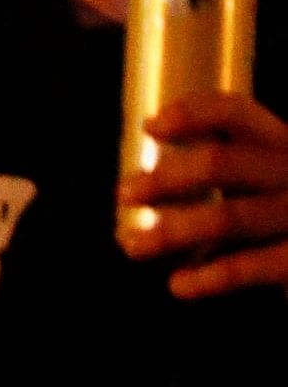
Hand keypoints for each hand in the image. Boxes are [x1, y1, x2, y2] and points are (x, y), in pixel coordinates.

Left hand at [122, 91, 287, 296]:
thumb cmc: (278, 214)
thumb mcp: (257, 182)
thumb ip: (216, 174)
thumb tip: (135, 189)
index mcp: (281, 143)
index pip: (238, 113)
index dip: (193, 114)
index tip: (148, 127)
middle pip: (221, 163)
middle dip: (165, 179)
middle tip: (124, 194)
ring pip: (226, 217)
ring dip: (171, 232)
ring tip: (132, 245)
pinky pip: (250, 266)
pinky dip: (210, 276)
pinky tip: (178, 284)